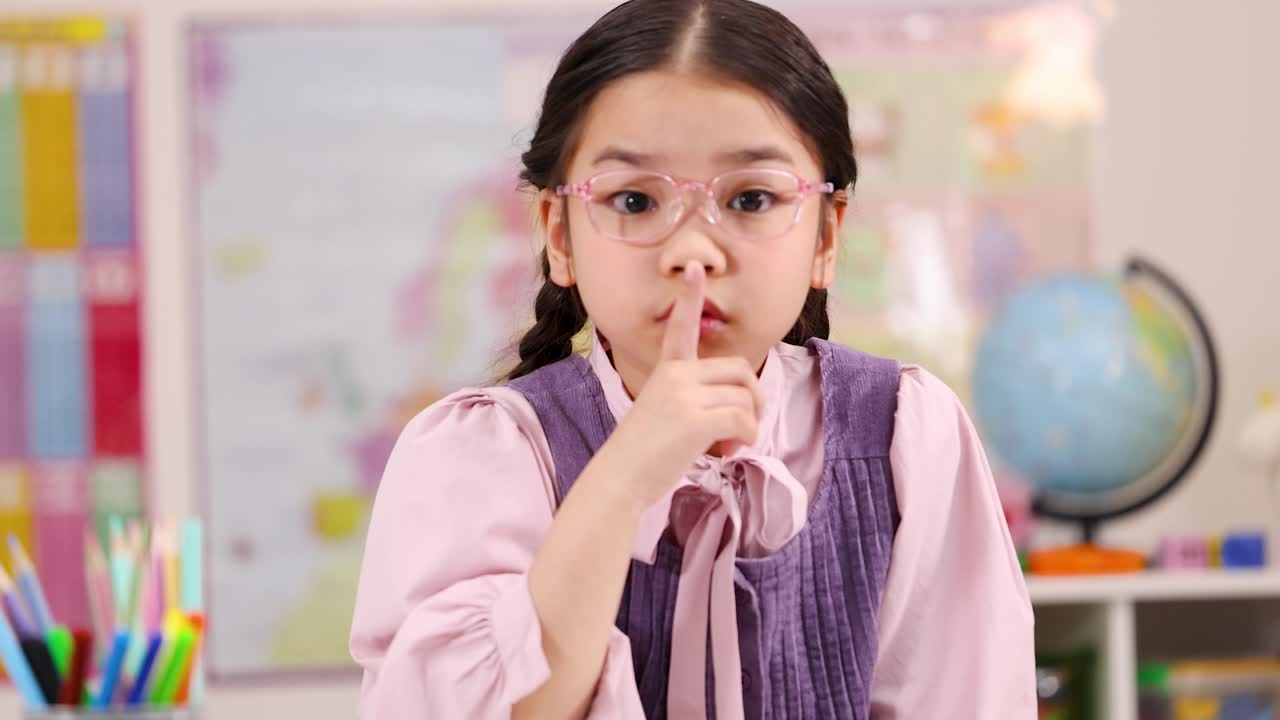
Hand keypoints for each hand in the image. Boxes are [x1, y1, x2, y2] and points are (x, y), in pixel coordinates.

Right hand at [593, 264, 763, 510]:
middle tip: (747, 423)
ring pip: (744, 397)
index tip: (693, 267)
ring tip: (732, 444)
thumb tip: (738, 418)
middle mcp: (675, 376)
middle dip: (753, 396)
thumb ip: (692, 401)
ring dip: (749, 424)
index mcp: (666, 371)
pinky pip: (742, 419)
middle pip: (738, 369)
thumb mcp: (661, 412)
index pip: (680, 328)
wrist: (619, 479)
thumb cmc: (641, 454)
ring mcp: (684, 395)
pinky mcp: (695, 419)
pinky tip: (731, 451)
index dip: (689, 297)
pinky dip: (746, 437)